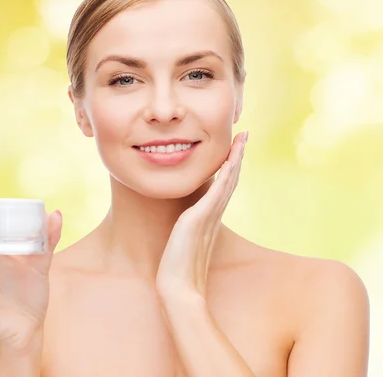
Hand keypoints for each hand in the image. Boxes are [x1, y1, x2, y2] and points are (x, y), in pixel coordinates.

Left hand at [155, 131, 247, 299]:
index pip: (224, 185)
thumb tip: (185, 222)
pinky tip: (229, 162)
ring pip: (227, 182)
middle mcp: (213, 214)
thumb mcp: (184, 240)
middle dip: (237, 156)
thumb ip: (189, 228)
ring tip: (241, 140)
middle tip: (245, 136)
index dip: (231, 165)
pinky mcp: (198, 219)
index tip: (236, 148)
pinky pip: (215, 193)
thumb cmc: (179, 267)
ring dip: (234, 159)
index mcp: (209, 217)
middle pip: (230, 179)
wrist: (178, 288)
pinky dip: (224, 176)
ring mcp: (208, 216)